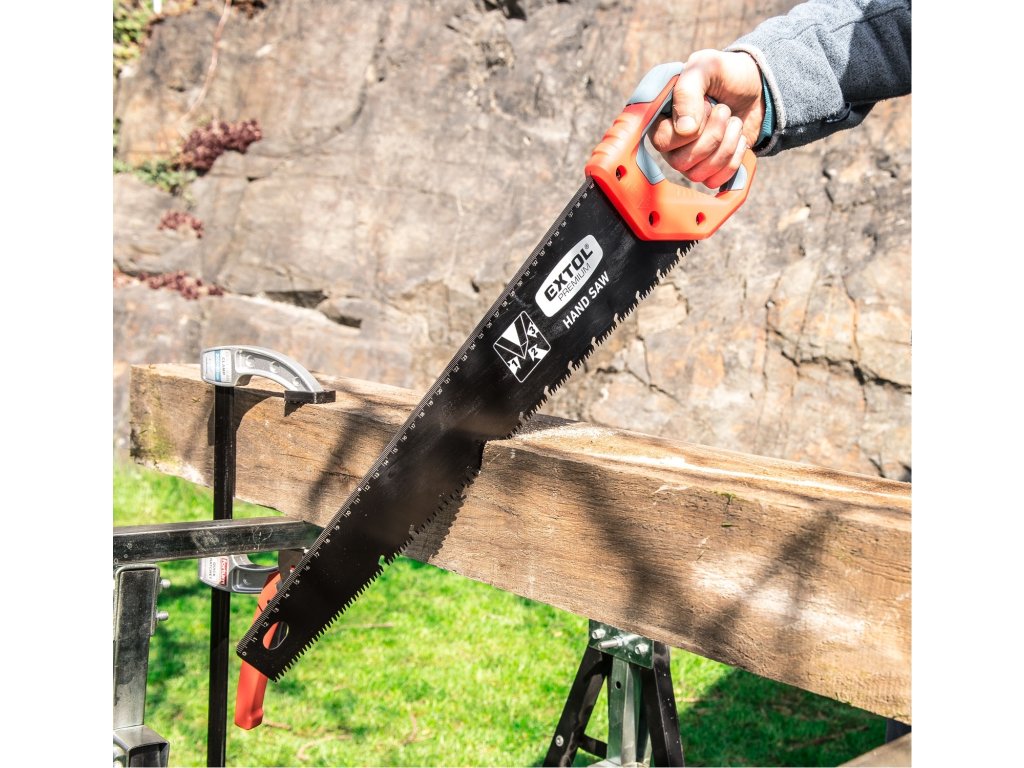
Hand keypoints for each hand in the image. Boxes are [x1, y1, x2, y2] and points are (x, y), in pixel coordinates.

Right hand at [649, 50, 765, 187]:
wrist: (758, 86)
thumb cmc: (727, 74)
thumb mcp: (706, 66)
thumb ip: (688, 91)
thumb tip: (685, 130)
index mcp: (661, 118)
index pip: (663, 141)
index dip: (691, 128)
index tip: (708, 104)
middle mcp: (671, 143)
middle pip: (681, 162)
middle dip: (713, 136)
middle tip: (724, 111)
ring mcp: (689, 158)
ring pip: (697, 175)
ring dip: (726, 146)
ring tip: (734, 122)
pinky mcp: (710, 169)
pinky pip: (714, 181)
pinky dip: (734, 160)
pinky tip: (738, 140)